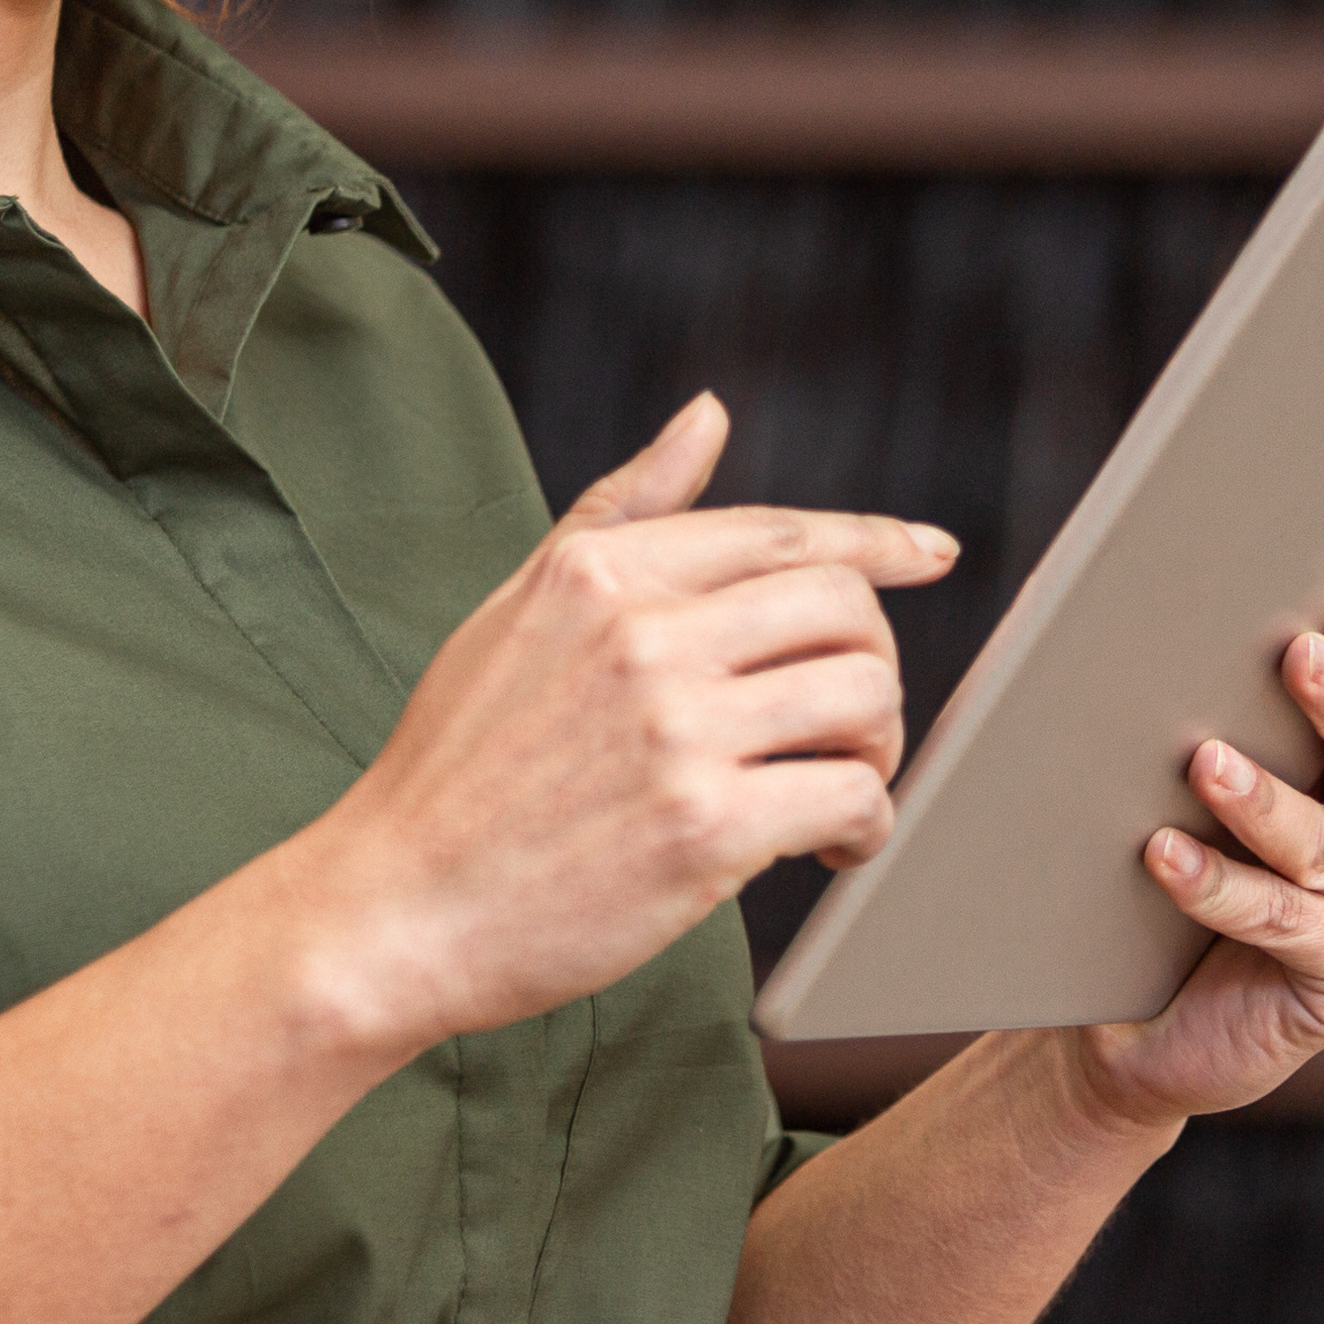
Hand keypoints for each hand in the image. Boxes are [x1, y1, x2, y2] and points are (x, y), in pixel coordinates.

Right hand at [298, 392, 953, 1056]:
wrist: (393, 909)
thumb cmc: (457, 766)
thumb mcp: (521, 607)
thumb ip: (625, 508)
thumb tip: (708, 414)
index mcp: (603, 573)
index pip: (784, 533)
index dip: (876, 544)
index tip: (931, 555)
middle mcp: (645, 636)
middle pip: (845, 608)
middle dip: (872, 665)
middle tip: (844, 726)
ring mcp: (676, 731)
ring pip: (865, 696)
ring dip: (878, 748)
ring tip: (836, 786)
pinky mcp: (704, 829)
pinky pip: (850, 798)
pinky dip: (864, 826)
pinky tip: (827, 849)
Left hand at [1057, 611, 1323, 1125]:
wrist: (1158, 1013)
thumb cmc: (1203, 867)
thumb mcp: (1240, 779)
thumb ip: (1250, 715)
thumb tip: (1190, 629)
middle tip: (1298, 657)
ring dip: (1265, 802)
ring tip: (1205, 762)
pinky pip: (1290, 923)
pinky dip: (1223, 887)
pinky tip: (1166, 855)